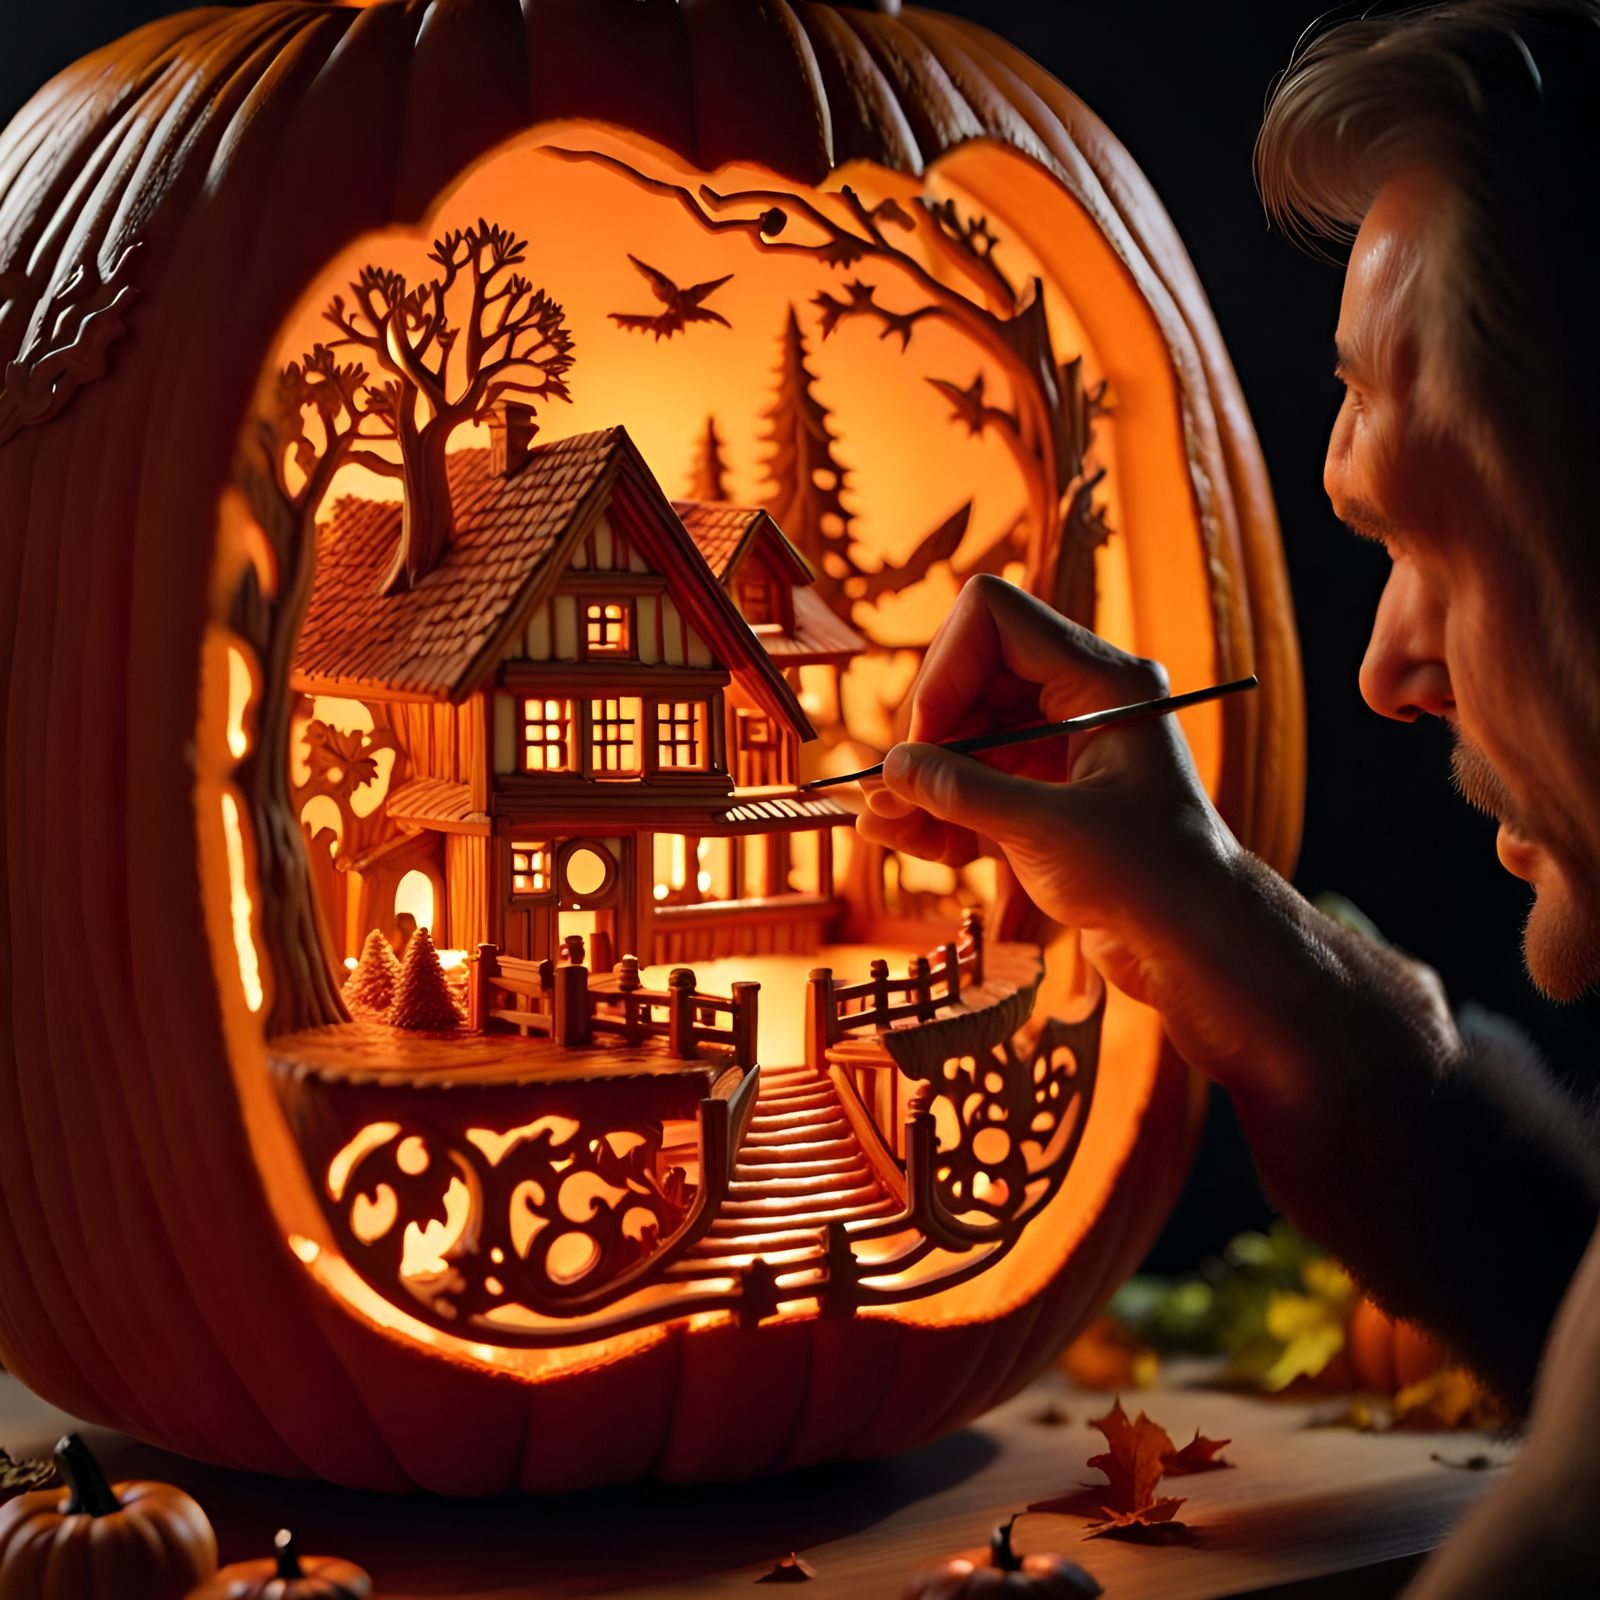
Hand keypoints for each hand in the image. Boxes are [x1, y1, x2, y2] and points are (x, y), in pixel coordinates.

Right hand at [858, 575, 1242, 1027]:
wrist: (1201, 945)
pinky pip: (979, 779)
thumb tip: (891, 768)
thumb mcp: (1047, 832)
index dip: (944, 669)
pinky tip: (908, 840)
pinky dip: (944, 808)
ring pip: (967, 733)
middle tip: (894, 791)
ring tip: (883, 826)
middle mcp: (1081, 701)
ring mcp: (1062, 748)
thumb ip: (962, 793)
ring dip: (924, 779)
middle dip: (926, 734)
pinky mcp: (1050, 795)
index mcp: (1101, 680)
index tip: (924, 741)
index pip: (994, 618)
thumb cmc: (1151, 881)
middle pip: (970, 675)